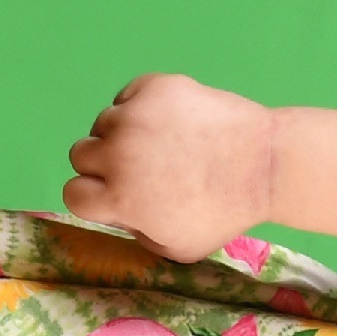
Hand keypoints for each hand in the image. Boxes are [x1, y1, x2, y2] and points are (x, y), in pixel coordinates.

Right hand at [63, 73, 275, 260]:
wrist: (264, 166)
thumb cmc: (225, 213)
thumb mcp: (177, 248)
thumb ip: (138, 236)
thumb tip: (118, 215)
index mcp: (120, 198)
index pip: (72, 194)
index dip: (93, 197)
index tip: (115, 194)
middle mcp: (120, 154)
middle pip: (81, 153)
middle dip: (103, 164)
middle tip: (139, 169)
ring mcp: (136, 116)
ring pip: (104, 122)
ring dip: (123, 134)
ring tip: (161, 145)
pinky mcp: (154, 87)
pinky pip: (128, 97)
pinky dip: (141, 107)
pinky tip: (169, 123)